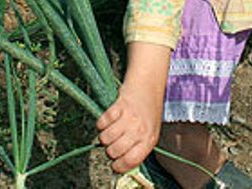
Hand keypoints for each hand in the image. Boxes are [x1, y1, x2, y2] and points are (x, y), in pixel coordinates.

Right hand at [96, 42, 169, 172]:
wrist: (148, 85)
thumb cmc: (149, 111)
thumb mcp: (150, 133)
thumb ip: (138, 148)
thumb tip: (121, 165)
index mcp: (149, 140)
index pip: (131, 161)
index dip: (119, 166)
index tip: (114, 165)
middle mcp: (140, 130)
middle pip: (114, 151)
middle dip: (110, 150)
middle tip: (113, 144)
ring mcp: (129, 118)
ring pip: (105, 138)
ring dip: (104, 137)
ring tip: (111, 131)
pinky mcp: (119, 106)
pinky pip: (102, 123)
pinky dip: (101, 124)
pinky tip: (109, 120)